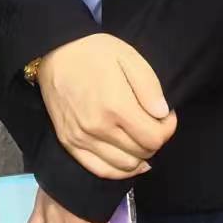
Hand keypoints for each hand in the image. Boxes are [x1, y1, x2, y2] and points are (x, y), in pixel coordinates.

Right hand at [38, 34, 177, 178]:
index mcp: (116, 106)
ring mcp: (82, 139)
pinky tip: (128, 159)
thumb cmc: (94, 52)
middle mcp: (98, 128)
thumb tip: (163, 115)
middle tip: (153, 124)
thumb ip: (149, 87)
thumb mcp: (128, 57)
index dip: (167, 129)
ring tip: (140, 138)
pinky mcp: (69, 143)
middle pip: (141, 152)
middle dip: (154, 140)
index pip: (154, 137)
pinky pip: (101, 170)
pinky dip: (119, 170)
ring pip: (124, 166)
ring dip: (139, 156)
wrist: (55, 53)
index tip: (166, 116)